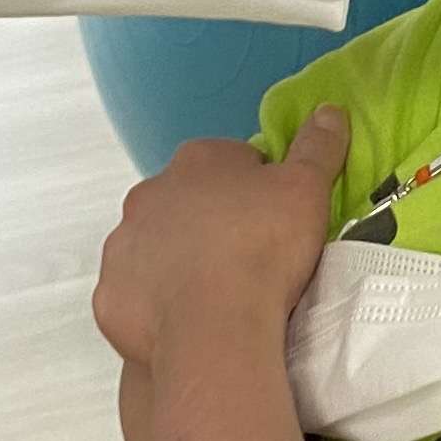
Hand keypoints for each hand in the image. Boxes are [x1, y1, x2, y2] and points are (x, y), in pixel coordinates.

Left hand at [95, 108, 350, 369]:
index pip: (229, 163)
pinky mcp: (112, 294)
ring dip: (178, 262)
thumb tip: (329, 113)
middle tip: (248, 258)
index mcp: (196, 161)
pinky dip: (155, 305)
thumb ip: (317, 147)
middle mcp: (149, 195)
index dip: (257, 191)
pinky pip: (134, 294)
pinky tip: (186, 321)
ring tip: (218, 294)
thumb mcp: (307, 189)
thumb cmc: (262, 250)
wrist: (216, 327)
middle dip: (212, 224)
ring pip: (155, 247)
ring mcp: (124, 245)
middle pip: (186, 204)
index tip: (275, 220)